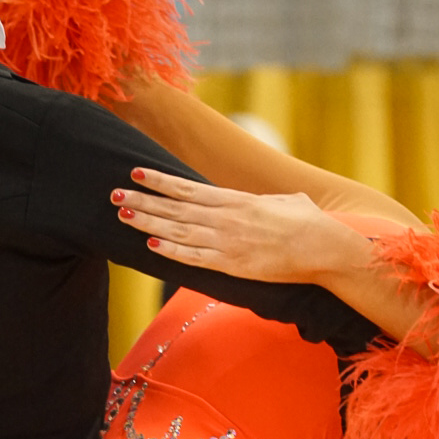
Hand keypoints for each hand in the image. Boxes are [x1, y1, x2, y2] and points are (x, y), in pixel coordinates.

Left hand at [109, 168, 371, 282]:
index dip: (159, 181)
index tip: (136, 173)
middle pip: (175, 208)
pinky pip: (194, 258)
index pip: (188, 188)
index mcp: (236, 200)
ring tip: (123, 215)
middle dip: (143, 201)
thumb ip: (271, 200)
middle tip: (114, 194)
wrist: (323, 247)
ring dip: (148, 223)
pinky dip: (171, 251)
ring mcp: (227, 242)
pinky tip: (150, 246)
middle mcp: (226, 218)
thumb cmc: (309, 223)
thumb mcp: (287, 201)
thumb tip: (276, 199)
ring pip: (178, 231)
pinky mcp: (232, 265)